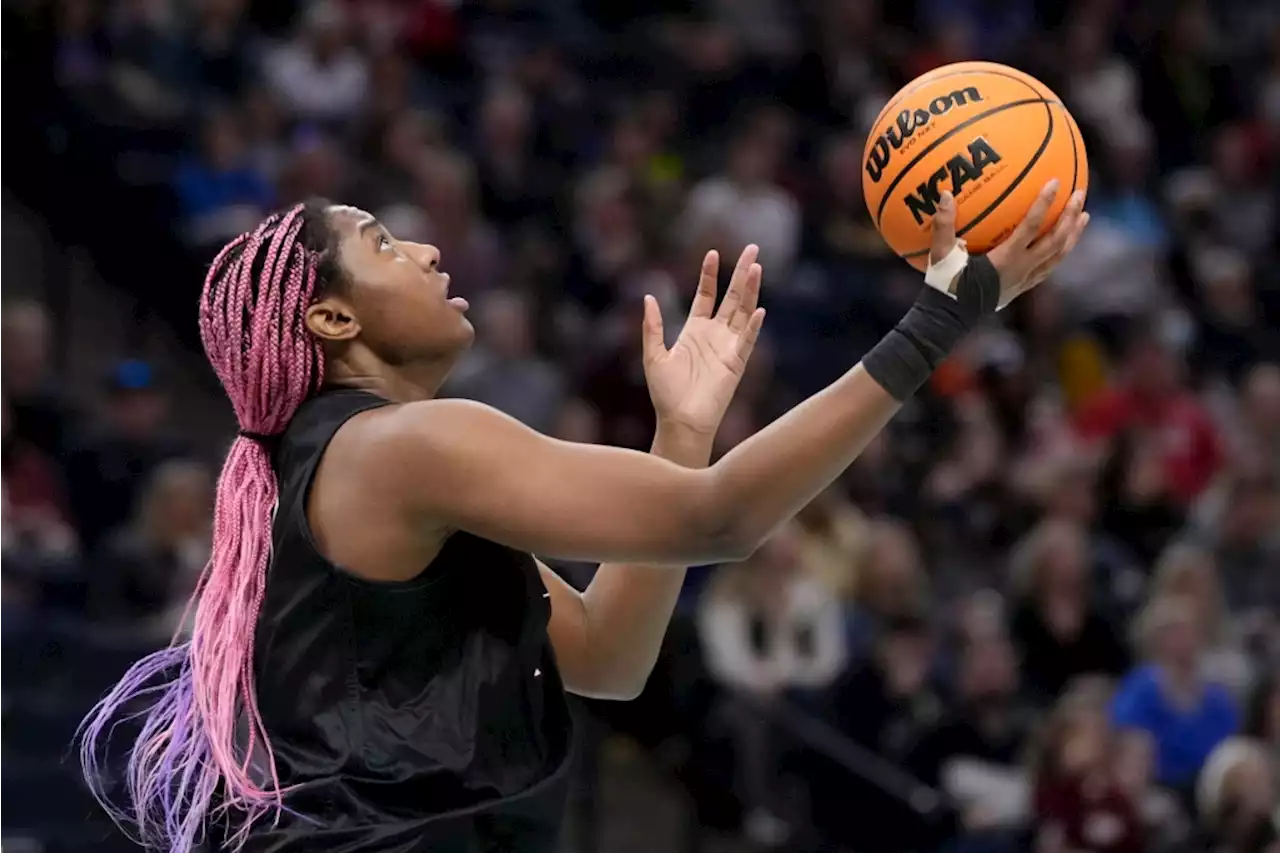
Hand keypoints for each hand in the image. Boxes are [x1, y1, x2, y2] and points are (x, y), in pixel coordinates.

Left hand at [641, 246, 765, 435]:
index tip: (712, 253)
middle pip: (732, 297)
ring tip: (756, 267)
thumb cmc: (666, 394)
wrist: (680, 421)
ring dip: (750, 290)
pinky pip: (747, 340)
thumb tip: (648, 296)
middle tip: (751, 248)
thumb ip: (652, 327)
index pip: (707, 295)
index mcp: (694, 330)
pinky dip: (752, 325)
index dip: (709, 274)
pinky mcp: (736, 363)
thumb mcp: (653, 356)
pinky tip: (759, 309)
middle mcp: (714, 335)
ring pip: (743, 311)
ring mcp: (728, 347)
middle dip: (740, 273)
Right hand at [930, 180, 1088, 307]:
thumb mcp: (941, 254)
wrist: (948, 318)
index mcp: (1006, 259)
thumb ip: (944, 225)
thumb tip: (945, 193)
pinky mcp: (1022, 287)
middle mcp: (1022, 269)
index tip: (1056, 181)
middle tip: (1080, 194)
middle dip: (1069, 216)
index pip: (1031, 227)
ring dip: (1073, 235)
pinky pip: (1049, 267)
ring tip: (1084, 216)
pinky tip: (1063, 242)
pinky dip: (1060, 252)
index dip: (1044, 204)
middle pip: (1055, 241)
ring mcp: (1025, 280)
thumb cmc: (945, 285)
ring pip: (1058, 256)